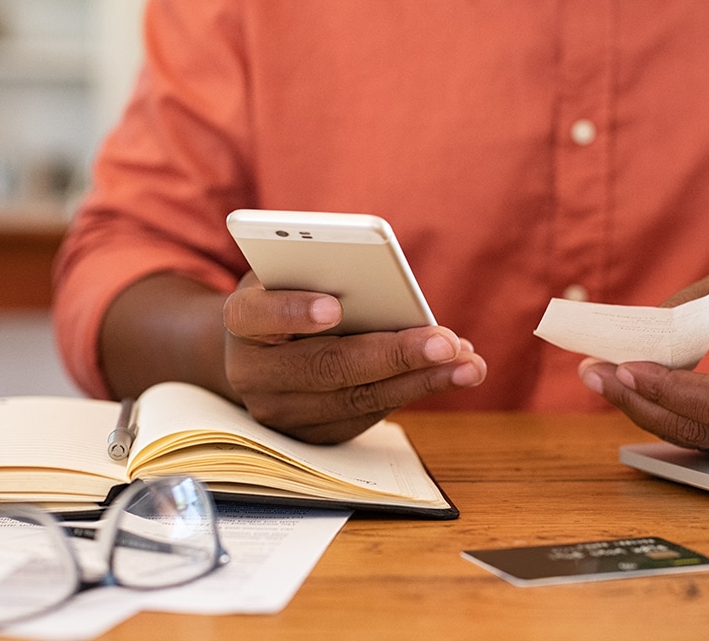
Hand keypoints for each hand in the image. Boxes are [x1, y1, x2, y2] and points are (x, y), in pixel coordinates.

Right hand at [223, 273, 486, 443]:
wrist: (257, 350)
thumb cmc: (287, 295)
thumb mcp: (292, 272)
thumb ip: (322, 273)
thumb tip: (389, 291)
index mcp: (241, 320)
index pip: (257, 316)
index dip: (292, 312)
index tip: (334, 308)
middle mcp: (252, 373)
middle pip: (324, 367)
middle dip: (392, 355)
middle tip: (444, 342)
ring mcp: (279, 412)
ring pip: (354, 399)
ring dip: (419, 381)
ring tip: (468, 363)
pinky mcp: (310, 436)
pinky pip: (367, 416)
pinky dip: (413, 392)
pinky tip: (451, 374)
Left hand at [578, 268, 708, 453]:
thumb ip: (685, 314)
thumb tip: (632, 343)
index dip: (668, 389)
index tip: (624, 367)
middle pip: (704, 428)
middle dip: (639, 402)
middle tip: (594, 374)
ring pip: (699, 440)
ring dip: (644, 411)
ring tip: (602, 379)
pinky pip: (705, 438)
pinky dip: (664, 416)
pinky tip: (632, 392)